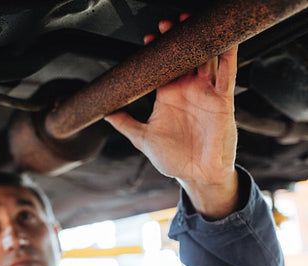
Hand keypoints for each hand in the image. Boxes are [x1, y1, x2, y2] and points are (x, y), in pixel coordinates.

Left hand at [105, 15, 238, 218]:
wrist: (197, 176)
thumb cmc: (173, 159)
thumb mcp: (143, 139)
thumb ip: (125, 124)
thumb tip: (104, 112)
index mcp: (168, 96)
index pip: (163, 67)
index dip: (157, 51)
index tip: (148, 38)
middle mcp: (187, 91)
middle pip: (184, 57)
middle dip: (177, 38)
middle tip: (167, 23)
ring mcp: (206, 93)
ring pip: (205, 59)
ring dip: (200, 40)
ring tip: (190, 22)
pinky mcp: (222, 101)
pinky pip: (227, 75)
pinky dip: (228, 56)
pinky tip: (226, 40)